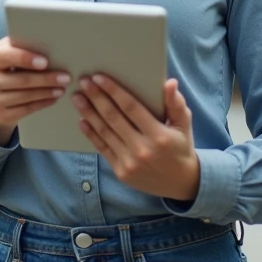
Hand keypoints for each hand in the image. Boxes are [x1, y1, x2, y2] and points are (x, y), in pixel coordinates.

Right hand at [0, 37, 71, 145]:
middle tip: (65, 78)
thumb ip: (25, 48)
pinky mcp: (2, 114)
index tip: (45, 62)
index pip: (5, 56)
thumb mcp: (15, 55)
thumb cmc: (14, 68)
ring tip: (62, 89)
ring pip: (24, 96)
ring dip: (46, 92)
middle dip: (45, 79)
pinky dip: (41, 104)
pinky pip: (25, 110)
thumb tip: (51, 45)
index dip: (25, 58)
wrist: (1, 94)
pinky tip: (53, 99)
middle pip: (20, 80)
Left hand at [74, 75, 199, 201]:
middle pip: (113, 118)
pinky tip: (82, 120)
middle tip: (83, 82)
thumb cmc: (180, 148)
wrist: (180, 184)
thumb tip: (170, 83)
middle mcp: (142, 149)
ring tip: (77, 98)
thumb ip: (176, 103)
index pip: (131, 107)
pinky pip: (103, 149)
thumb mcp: (184, 125)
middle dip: (96, 98)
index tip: (99, 77)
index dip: (114, 91)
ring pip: (105, 132)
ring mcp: (129, 162)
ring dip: (88, 113)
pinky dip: (91, 134)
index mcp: (159, 135)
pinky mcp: (121, 172)